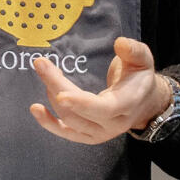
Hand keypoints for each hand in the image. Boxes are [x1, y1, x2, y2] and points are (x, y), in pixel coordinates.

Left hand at [29, 36, 170, 143]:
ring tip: (47, 72)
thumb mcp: (143, 60)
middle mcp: (114, 124)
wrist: (144, 103)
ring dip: (52, 95)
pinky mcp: (87, 136)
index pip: (104, 109)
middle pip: (79, 112)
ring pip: (69, 120)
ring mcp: (100, 133)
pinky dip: (48, 123)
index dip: (81, 103)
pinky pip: (66, 132)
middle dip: (57, 87)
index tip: (60, 93)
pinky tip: (35, 109)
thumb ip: (134, 51)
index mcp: (127, 105)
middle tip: (41, 64)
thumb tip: (120, 43)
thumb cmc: (138, 78)